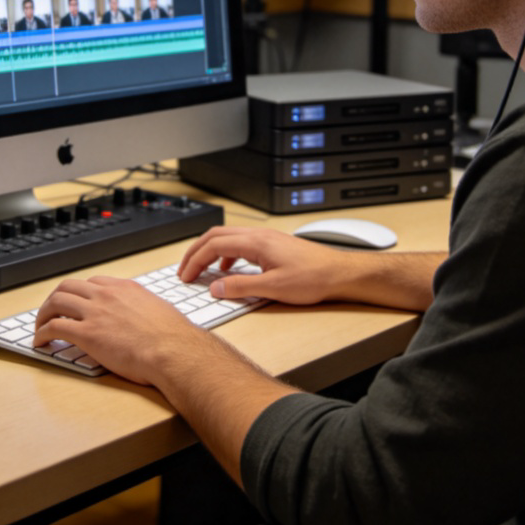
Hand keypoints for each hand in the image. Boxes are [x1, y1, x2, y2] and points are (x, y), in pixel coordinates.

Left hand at [33, 274, 213, 385]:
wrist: (173, 350)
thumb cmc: (173, 338)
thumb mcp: (159, 312)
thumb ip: (145, 310)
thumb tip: (146, 319)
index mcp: (125, 288)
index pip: (92, 283)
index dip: (79, 294)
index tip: (76, 304)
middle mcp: (107, 295)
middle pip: (69, 286)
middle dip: (55, 299)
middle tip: (50, 312)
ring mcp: (95, 312)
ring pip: (56, 301)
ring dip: (43, 313)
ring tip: (40, 326)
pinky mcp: (86, 333)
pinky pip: (54, 326)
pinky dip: (42, 333)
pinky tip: (40, 342)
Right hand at [178, 226, 361, 304]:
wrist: (339, 273)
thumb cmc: (313, 278)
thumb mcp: (274, 288)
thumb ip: (242, 287)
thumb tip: (215, 288)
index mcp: (256, 242)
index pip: (213, 245)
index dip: (195, 260)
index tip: (185, 276)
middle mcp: (259, 235)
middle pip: (216, 235)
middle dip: (196, 252)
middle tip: (184, 270)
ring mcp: (266, 238)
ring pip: (228, 237)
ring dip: (210, 251)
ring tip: (202, 270)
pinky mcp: (272, 245)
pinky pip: (240, 243)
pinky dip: (226, 253)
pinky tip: (229, 270)